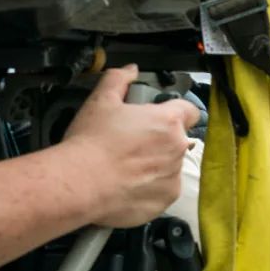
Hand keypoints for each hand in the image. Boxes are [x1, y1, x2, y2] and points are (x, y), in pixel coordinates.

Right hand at [63, 65, 199, 227]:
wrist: (79, 183)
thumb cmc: (91, 143)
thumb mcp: (101, 100)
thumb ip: (119, 79)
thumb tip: (131, 70)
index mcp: (167, 120)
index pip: (190, 110)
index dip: (177, 111)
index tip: (163, 117)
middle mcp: (177, 147)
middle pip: (176, 140)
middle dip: (158, 141)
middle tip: (132, 144)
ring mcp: (174, 175)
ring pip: (170, 166)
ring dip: (155, 165)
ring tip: (126, 166)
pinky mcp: (166, 199)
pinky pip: (163, 190)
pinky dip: (150, 188)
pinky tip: (127, 184)